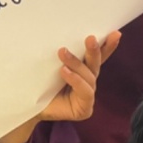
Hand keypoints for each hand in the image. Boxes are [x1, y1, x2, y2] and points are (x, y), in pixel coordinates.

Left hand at [0, 32, 122, 142]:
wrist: (27, 107)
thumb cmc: (38, 85)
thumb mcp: (50, 65)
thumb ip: (62, 55)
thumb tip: (63, 32)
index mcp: (82, 71)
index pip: (96, 57)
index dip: (107, 46)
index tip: (115, 33)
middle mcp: (87, 83)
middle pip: (95, 64)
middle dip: (95, 51)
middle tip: (90, 38)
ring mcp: (87, 97)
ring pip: (89, 76)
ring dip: (77, 64)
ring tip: (63, 52)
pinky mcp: (84, 109)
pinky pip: (85, 91)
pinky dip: (75, 80)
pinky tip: (64, 72)